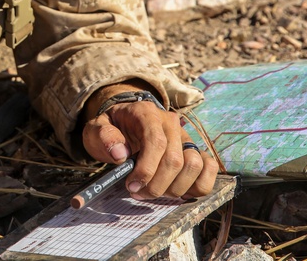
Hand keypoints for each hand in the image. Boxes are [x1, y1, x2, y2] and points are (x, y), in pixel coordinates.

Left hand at [81, 84, 217, 199]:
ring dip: (175, 188)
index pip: (156, 142)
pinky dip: (198, 185)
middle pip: (175, 159)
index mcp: (146, 113)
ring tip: (155, 192)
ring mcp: (186, 136)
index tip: (132, 186)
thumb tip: (120, 153)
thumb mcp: (97, 128)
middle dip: (157, 185)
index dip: (146, 169)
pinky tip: (177, 191)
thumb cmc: (112, 128)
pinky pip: (209, 168)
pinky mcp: (195, 150)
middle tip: (138, 193)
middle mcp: (171, 123)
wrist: (124, 121)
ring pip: (195, 165)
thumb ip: (104, 136)